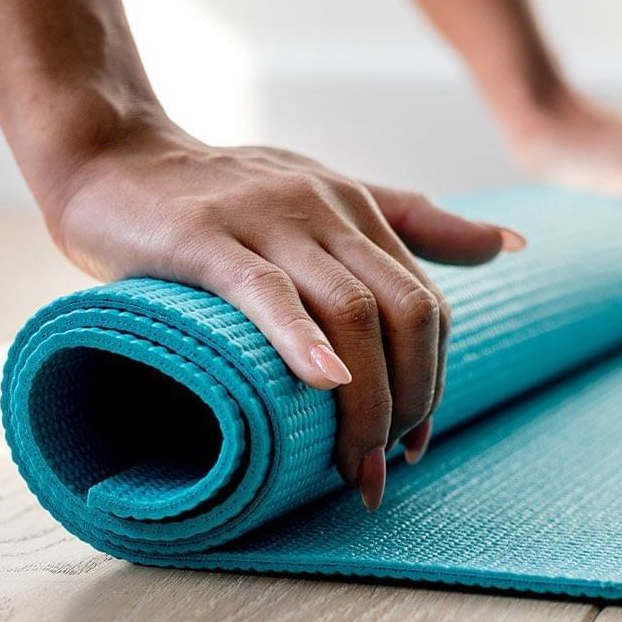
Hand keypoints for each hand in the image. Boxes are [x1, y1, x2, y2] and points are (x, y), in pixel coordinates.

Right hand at [45, 118, 525, 509]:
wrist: (110, 155)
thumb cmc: (216, 189)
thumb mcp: (325, 192)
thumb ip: (412, 219)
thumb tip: (511, 245)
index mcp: (356, 207)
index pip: (424, 304)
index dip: (431, 380)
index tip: (413, 442)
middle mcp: (324, 208)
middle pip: (403, 312)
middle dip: (408, 400)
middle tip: (382, 467)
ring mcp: (266, 220)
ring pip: (350, 311)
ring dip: (364, 401)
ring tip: (351, 465)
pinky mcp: (205, 238)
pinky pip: (266, 292)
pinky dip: (301, 341)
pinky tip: (323, 383)